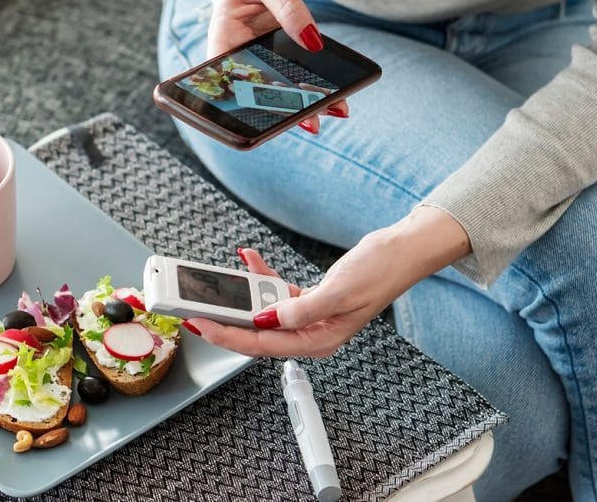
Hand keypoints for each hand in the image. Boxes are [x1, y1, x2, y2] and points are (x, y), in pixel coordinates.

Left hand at [184, 206, 471, 357]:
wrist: (401, 251)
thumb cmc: (380, 272)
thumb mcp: (338, 291)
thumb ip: (301, 309)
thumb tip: (267, 319)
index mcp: (318, 340)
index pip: (262, 345)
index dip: (227, 335)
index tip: (201, 324)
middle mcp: (311, 333)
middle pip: (256, 333)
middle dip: (225, 317)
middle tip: (195, 306)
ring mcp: (310, 318)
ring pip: (263, 311)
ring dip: (242, 292)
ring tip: (219, 276)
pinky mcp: (310, 300)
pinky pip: (277, 293)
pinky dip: (262, 277)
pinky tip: (250, 260)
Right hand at [207, 0, 348, 126]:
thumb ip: (289, 8)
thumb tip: (313, 42)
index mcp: (222, 43)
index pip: (230, 82)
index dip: (250, 102)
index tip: (274, 112)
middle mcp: (238, 60)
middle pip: (258, 94)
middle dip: (286, 110)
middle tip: (312, 122)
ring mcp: (259, 63)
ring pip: (278, 92)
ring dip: (304, 104)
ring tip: (333, 110)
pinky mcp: (277, 61)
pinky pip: (293, 79)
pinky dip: (313, 89)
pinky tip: (336, 98)